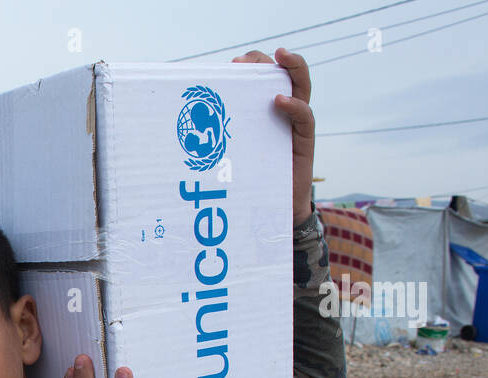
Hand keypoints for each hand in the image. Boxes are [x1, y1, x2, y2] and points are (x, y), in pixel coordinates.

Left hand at [232, 47, 314, 228]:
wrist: (272, 210)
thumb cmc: (248, 181)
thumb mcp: (231, 154)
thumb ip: (219, 139)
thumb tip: (182, 131)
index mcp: (264, 112)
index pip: (262, 79)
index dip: (251, 65)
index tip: (232, 63)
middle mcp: (283, 112)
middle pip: (281, 74)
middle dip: (266, 61)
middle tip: (244, 60)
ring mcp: (296, 124)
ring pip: (301, 87)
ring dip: (294, 67)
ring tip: (281, 56)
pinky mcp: (304, 141)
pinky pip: (305, 117)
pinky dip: (294, 106)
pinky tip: (279, 100)